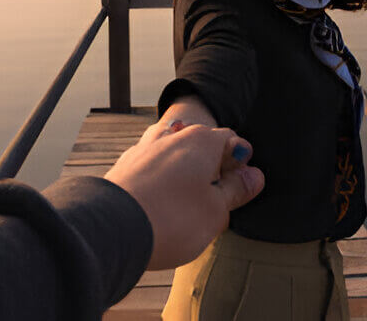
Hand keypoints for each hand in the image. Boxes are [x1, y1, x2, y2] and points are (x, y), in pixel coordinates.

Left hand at [104, 120, 263, 269]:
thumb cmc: (172, 218)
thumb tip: (254, 176)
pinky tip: (161, 204)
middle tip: (217, 199)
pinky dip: (161, 180)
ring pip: (174, 154)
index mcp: (202, 140)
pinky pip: (152, 167)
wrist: (111, 229)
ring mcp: (145, 149)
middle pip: (202, 145)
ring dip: (185, 172)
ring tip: (187, 202)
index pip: (232, 141)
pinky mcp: (124, 166)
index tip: (242, 185)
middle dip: (213, 166)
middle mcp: (172, 136)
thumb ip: (236, 191)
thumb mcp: (216, 211)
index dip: (241, 163)